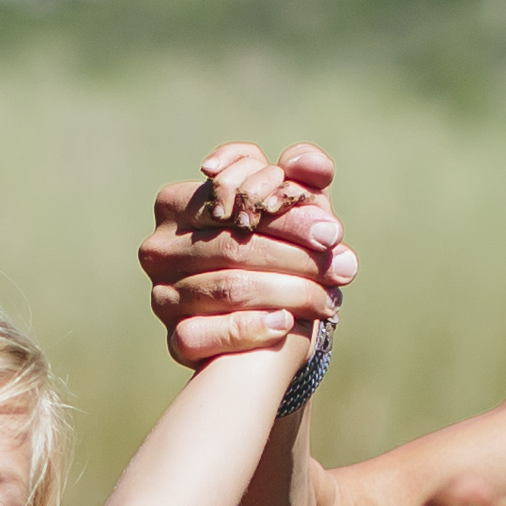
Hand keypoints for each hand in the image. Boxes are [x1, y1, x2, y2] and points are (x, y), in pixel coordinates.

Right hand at [141, 139, 354, 364]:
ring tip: (330, 298)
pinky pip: (210, 332)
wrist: (273, 323)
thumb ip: (305, 178)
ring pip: (231, 288)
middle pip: (235, 245)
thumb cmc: (281, 252)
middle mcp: (159, 248)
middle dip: (297, 256)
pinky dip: (252, 328)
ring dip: (290, 293)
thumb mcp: (295, 210)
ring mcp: (162, 295)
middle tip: (345, 267)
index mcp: (177, 203)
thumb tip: (309, 166)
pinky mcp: (176, 338)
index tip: (331, 230)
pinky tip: (286, 324)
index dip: (286, 214)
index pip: (232, 198)